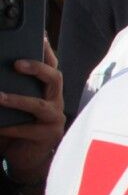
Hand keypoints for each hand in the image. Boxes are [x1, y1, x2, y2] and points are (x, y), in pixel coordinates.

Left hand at [0, 41, 64, 188]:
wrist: (26, 158)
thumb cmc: (18, 127)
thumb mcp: (14, 105)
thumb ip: (11, 89)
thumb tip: (0, 79)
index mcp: (47, 90)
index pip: (51, 65)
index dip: (46, 51)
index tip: (38, 36)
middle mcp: (55, 101)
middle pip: (54, 78)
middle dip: (37, 67)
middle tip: (16, 63)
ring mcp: (54, 119)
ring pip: (41, 105)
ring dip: (19, 100)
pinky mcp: (47, 136)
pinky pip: (27, 130)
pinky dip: (9, 127)